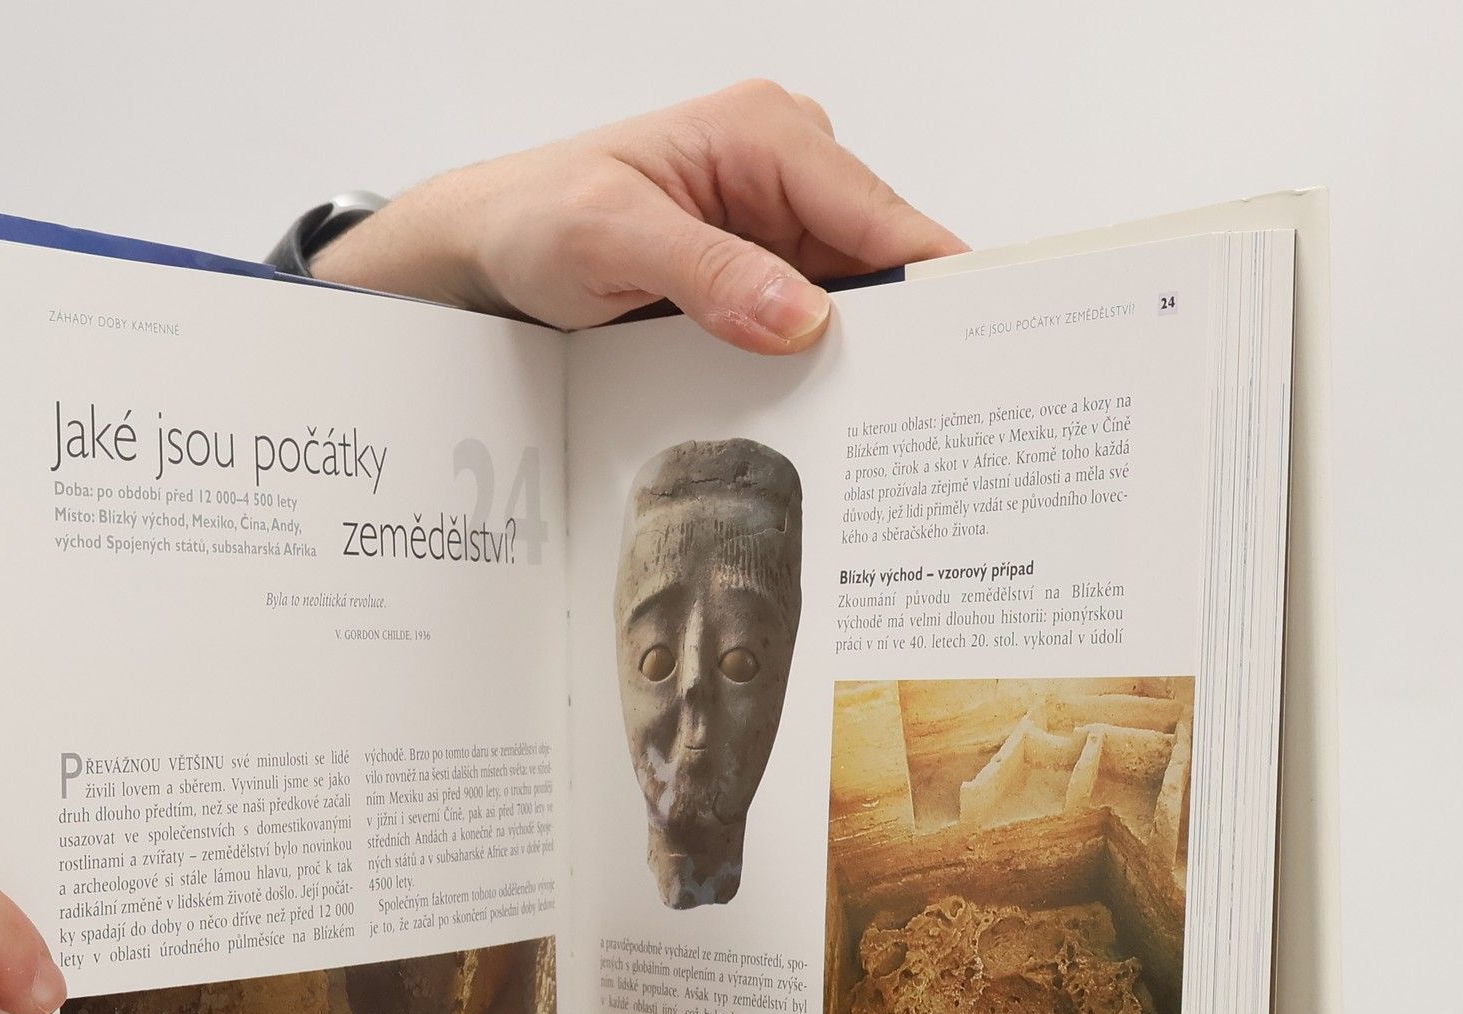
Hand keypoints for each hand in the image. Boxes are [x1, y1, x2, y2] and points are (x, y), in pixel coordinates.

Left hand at [314, 79, 964, 353]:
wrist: (487, 249)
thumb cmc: (537, 217)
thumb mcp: (612, 240)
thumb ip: (709, 275)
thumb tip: (804, 319)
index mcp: (767, 134)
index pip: (880, 213)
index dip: (938, 281)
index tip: (976, 347)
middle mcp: (788, 170)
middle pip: (882, 261)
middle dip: (908, 332)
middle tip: (936, 414)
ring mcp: (779, 226)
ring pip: (856, 302)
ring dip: (867, 361)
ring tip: (895, 429)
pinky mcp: (761, 276)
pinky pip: (816, 324)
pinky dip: (827, 366)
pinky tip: (840, 414)